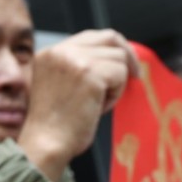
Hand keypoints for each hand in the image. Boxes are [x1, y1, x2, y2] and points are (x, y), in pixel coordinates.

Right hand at [17, 29, 138, 181]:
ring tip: (97, 105)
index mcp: (48, 54)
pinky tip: (99, 109)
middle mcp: (60, 51)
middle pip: (109, 38)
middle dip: (126, 56)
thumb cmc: (52, 127)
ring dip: (116, 83)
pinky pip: (120, 74)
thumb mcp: (58, 87)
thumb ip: (76, 68)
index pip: (90, 37)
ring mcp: (75, 60)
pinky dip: (116, 94)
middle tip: (136, 75)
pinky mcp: (90, 73)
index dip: (112, 48)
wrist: (45, 144)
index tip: (125, 64)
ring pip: (118, 58)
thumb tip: (112, 60)